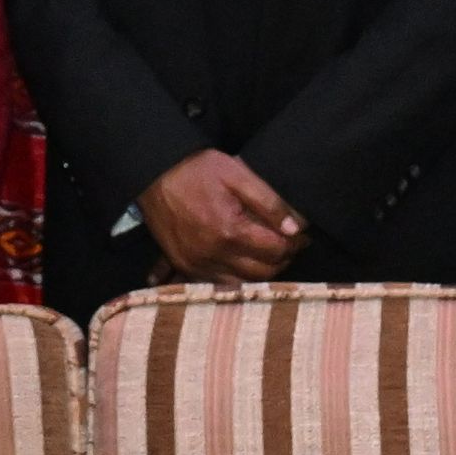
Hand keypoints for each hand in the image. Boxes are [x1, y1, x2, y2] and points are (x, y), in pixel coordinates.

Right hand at [139, 149, 303, 282]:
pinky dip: (237, 278)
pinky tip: (243, 262)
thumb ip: (269, 202)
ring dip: (261, 272)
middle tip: (287, 243)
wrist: (155, 174)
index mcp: (229, 231)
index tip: (300, 234)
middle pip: (263, 272)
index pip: (276, 250)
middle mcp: (212, 254)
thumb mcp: (238, 174)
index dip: (295, 243)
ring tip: (267, 252)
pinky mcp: (184, 266)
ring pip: (243, 283)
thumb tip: (296, 228)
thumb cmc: (198, 170)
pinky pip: (219, 284)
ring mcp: (196, 264)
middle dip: (282, 259)